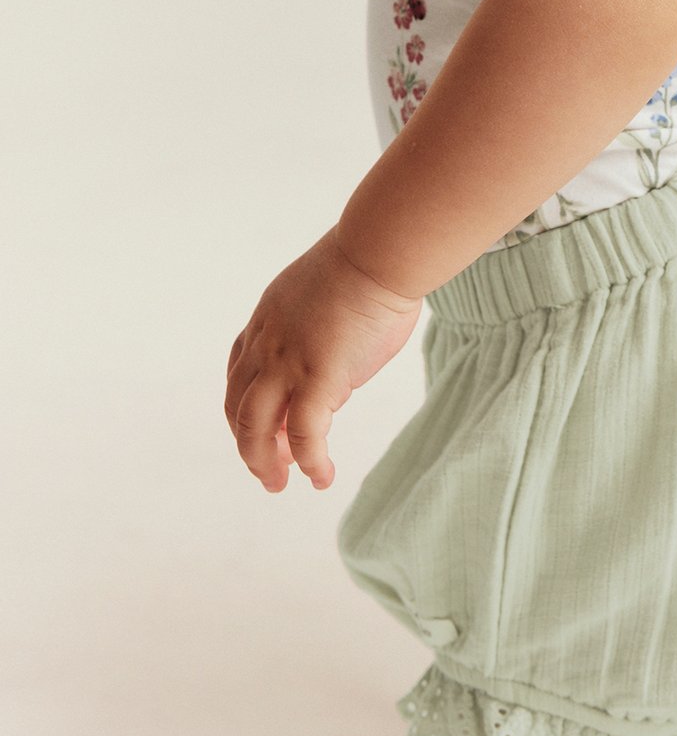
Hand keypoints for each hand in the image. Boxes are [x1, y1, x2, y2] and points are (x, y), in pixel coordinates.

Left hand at [224, 227, 421, 492]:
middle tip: (268, 471)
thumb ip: (320, 333)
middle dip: (249, 444)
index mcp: (267, 320)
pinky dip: (310, 462)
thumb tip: (336, 372)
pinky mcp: (318, 378)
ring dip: (263, 462)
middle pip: (237, 406)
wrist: (380, 251)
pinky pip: (304, 436)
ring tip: (279, 484)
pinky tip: (321, 477)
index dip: (246, 408)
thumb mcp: (326, 298)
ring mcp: (288, 362)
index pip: (240, 374)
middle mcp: (267, 344)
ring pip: (254, 428)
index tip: (265, 430)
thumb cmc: (371, 264)